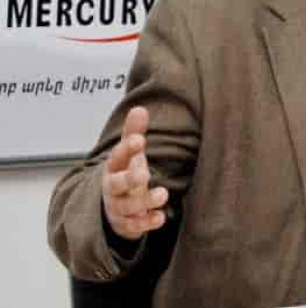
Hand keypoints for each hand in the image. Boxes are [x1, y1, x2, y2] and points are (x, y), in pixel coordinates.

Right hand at [102, 106, 168, 240]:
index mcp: (114, 168)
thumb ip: (134, 133)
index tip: (139, 139)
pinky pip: (135, 226)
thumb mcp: (130, 154)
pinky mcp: (127, 224)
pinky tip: (160, 218)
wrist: (114, 205)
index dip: (126, 149)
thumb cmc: (125, 172)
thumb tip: (139, 108)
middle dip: (129, 179)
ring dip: (145, 201)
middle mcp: (113, 189)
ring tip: (163, 193)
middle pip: (117, 185)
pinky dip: (147, 223)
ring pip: (128, 207)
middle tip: (145, 174)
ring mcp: (119, 208)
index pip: (117, 157)